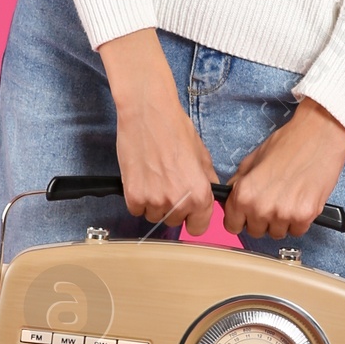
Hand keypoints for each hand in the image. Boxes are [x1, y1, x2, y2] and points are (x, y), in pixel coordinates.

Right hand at [98, 28, 216, 234]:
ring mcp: (154, 201)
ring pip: (154, 217)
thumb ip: (207, 180)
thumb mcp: (202, 155)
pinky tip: (141, 179)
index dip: (193, 218)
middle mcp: (178, 203)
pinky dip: (138, 199)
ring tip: (153, 179)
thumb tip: (212, 197)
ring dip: (154, 204)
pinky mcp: (133, 196)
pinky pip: (136, 210)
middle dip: (173, 208)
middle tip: (168, 184)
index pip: (198, 228)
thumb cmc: (176, 130)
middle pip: (174, 222)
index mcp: (200, 195)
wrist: (148, 115)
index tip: (189, 210)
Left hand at [222, 98, 344, 239]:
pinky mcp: (305, 216)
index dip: (240, 218)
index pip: (232, 225)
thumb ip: (239, 181)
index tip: (247, 214)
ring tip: (289, 199)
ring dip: (281, 221)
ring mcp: (284, 214)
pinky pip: (298, 230)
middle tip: (273, 201)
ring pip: (277, 233)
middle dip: (261, 220)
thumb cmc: (288, 143)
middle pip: (255, 231)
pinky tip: (301, 201)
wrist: (319, 135)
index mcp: (244, 194)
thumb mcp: (253, 159)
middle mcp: (261, 208)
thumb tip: (231, 196)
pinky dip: (299, 220)